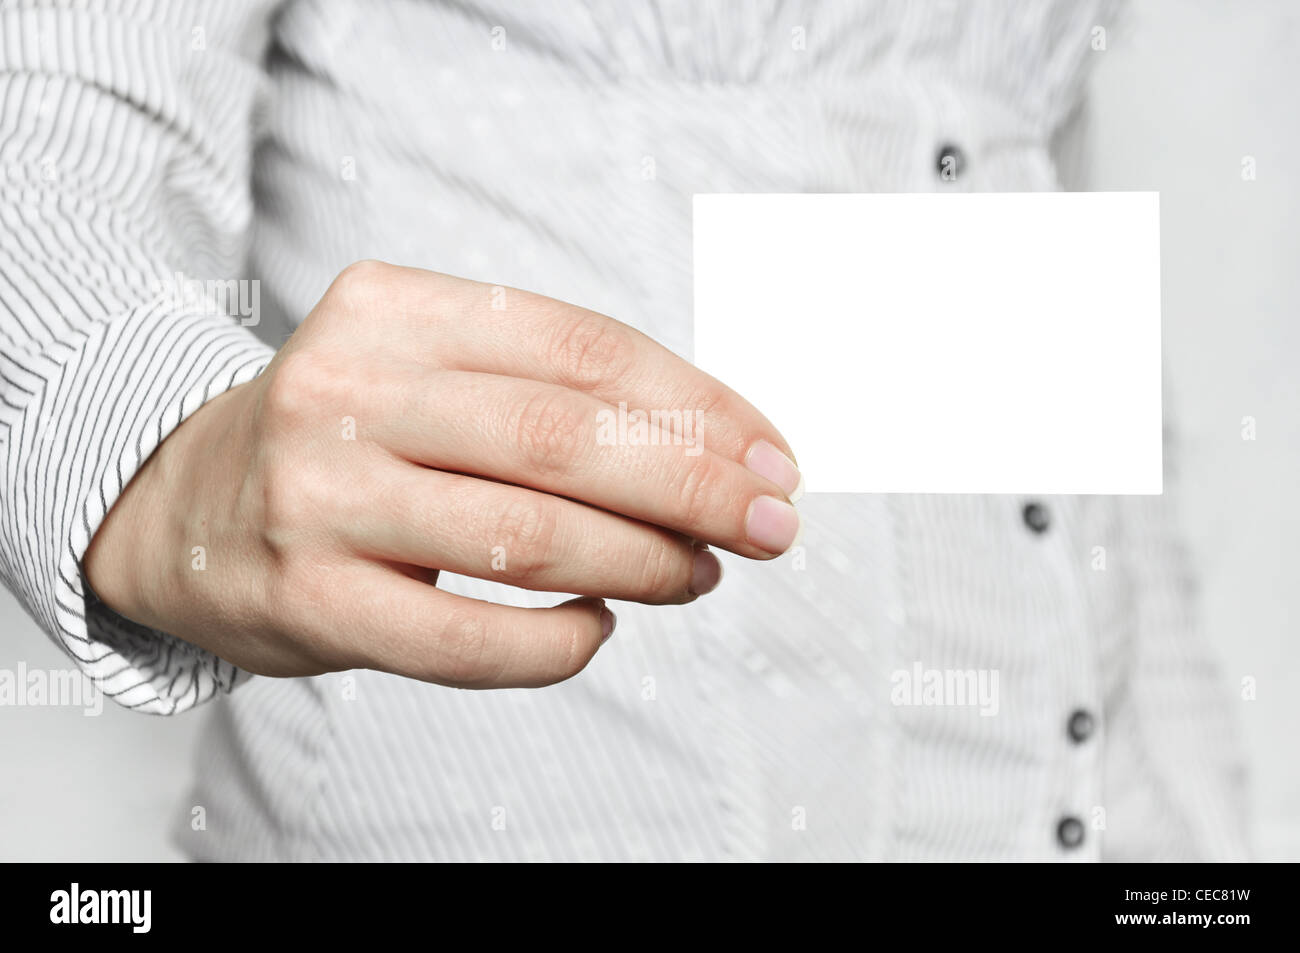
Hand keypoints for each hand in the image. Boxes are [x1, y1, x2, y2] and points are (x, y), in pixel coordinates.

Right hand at [83, 261, 802, 687]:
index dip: (698, 403)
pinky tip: (597, 627)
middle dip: (695, 484)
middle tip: (771, 523)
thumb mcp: (430, 373)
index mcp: (391, 309)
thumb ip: (554, 394)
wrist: (183, 504)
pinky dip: (558, 643)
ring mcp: (321, 498)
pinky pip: (467, 639)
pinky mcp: (310, 599)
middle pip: (562, 436)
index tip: (771, 454)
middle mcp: (346, 391)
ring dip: (645, 562)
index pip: (582, 347)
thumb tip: (722, 450)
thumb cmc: (352, 437)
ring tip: (699, 573)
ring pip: (528, 535)